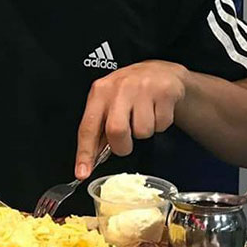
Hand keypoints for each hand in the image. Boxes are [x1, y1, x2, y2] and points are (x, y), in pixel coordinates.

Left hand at [75, 61, 187, 178]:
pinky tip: (156, 111)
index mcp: (100, 92)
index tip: (82, 173)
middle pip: (116, 131)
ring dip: (143, 133)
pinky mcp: (164, 91)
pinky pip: (161, 125)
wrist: (161, 72)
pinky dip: (159, 125)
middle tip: (126, 142)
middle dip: (122, 146)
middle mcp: (120, 88)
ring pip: (142, 132)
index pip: (88, 127)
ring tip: (144, 117)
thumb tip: (90, 160)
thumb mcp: (109, 104)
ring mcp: (143, 88)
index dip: (85, 153)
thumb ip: (99, 130)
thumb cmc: (130, 92)